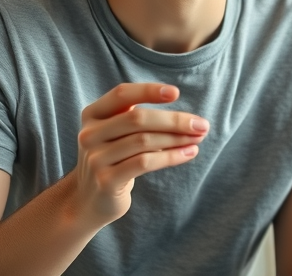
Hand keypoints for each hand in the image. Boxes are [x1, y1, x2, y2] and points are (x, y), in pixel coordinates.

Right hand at [72, 83, 208, 226]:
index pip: (122, 94)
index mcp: (93, 114)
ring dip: (176, 139)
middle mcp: (90, 134)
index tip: (176, 93)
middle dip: (174, 120)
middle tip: (202, 125)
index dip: (149, 91)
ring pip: (144, 141)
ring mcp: (95, 158)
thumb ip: (141, 120)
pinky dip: (171, 156)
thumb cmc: (114, 159)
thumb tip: (190, 120)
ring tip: (198, 139)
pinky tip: (189, 153)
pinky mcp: (106, 180)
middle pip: (137, 118)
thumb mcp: (118, 133)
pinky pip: (145, 162)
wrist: (89, 200)